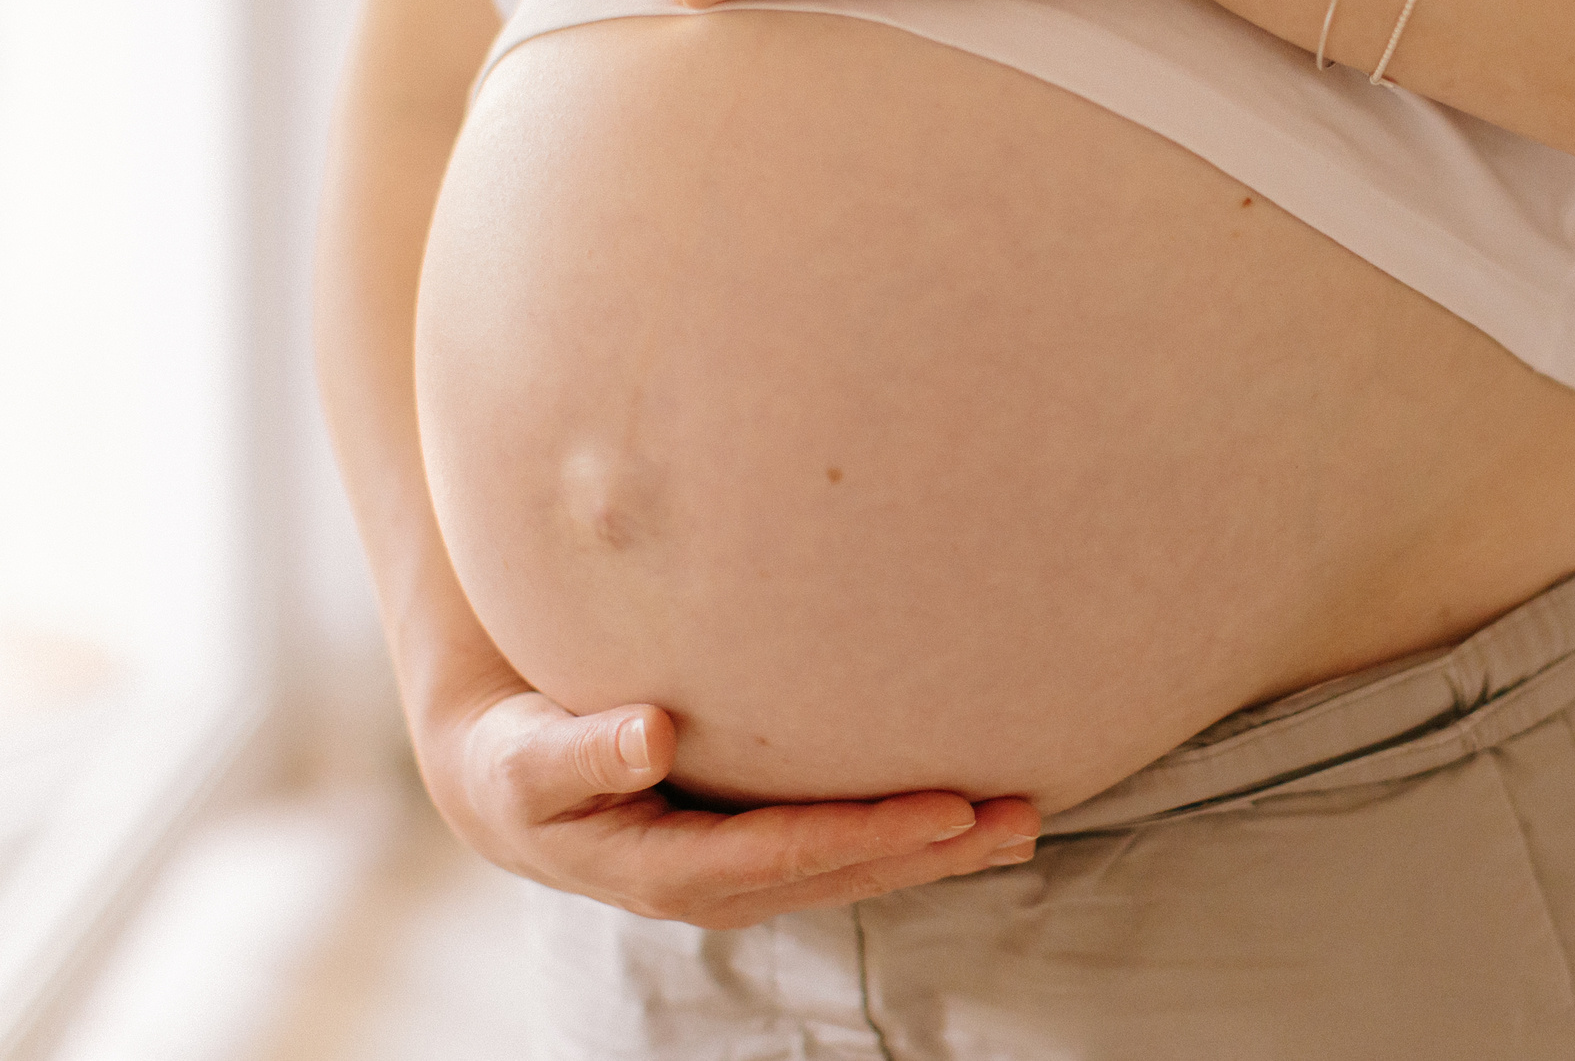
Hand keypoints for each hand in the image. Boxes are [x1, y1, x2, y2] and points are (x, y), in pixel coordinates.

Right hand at [420, 680, 1041, 930]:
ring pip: (857, 869)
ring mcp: (745, 874)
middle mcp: (719, 885)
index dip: (867, 835)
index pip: (788, 854)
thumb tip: (650, 733)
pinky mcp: (760, 848)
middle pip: (842, 873)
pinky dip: (913, 835)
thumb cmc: (516, 760)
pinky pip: (848, 849)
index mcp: (667, 869)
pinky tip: (972, 815)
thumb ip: (582, 752)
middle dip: (934, 852)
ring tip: (1025, 821)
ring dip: (941, 851)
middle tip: (1021, 819)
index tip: (946, 808)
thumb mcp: (527, 762)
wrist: (505, 787)